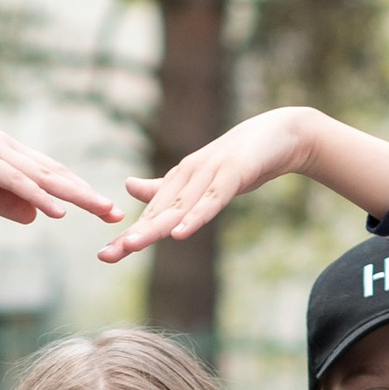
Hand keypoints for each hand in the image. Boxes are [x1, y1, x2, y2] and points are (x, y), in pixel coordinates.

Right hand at [0, 105, 119, 226]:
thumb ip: (2, 201)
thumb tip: (35, 218)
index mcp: (9, 157)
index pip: (51, 177)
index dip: (79, 193)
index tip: (103, 210)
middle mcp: (9, 150)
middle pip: (57, 175)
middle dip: (88, 194)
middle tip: (116, 213)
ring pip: (43, 176)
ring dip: (74, 194)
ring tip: (100, 209)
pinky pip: (15, 180)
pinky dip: (39, 194)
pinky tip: (56, 210)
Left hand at [102, 109, 317, 261]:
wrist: (283, 134)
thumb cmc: (241, 159)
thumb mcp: (201, 178)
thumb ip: (167, 188)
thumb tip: (128, 186)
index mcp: (181, 179)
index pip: (152, 213)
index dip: (129, 233)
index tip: (105, 255)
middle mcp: (190, 175)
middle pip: (159, 211)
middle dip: (134, 234)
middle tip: (107, 255)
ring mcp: (211, 173)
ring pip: (180, 206)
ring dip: (156, 227)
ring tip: (132, 246)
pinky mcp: (235, 173)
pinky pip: (213, 200)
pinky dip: (196, 216)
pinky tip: (180, 233)